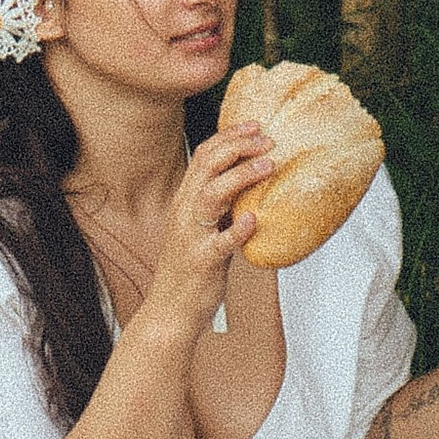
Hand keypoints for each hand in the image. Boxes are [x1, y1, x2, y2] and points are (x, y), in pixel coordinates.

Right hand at [146, 125, 273, 338]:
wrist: (170, 312)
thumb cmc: (190, 270)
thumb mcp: (203, 229)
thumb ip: (220, 206)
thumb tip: (249, 183)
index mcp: (185, 202)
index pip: (204, 156)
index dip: (229, 137)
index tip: (255, 126)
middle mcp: (184, 212)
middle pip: (206, 166)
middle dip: (238, 147)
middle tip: (268, 139)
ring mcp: (191, 237)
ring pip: (211, 195)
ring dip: (241, 176)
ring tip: (268, 165)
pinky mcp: (201, 262)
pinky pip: (219, 244)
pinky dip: (237, 230)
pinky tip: (254, 219)